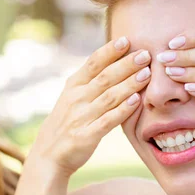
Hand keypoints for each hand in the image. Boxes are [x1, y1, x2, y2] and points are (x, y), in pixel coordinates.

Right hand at [29, 37, 151, 177]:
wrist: (48, 154)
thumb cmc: (67, 122)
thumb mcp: (72, 96)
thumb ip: (91, 81)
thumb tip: (117, 60)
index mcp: (73, 85)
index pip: (93, 63)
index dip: (110, 51)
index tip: (127, 40)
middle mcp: (76, 98)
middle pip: (105, 77)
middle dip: (126, 64)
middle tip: (145, 54)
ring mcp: (81, 117)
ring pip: (109, 97)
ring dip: (129, 84)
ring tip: (146, 74)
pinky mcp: (86, 136)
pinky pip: (108, 120)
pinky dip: (123, 110)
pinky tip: (137, 101)